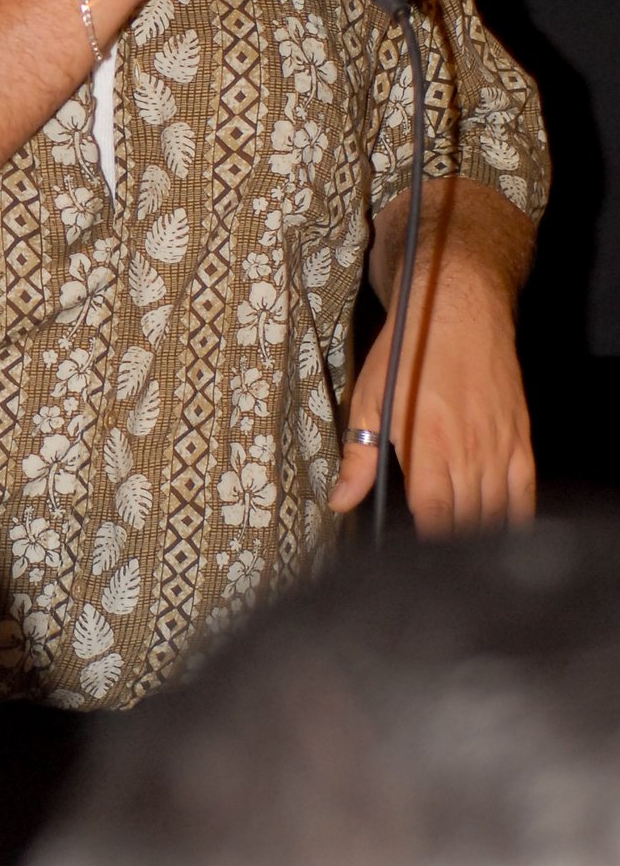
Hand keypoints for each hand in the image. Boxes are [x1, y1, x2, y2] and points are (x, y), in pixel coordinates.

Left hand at [330, 182, 536, 531]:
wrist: (457, 308)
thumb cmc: (407, 350)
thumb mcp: (369, 399)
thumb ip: (360, 457)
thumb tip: (340, 501)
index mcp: (427, 444)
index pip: (433, 516)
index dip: (426, 544)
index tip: (412, 558)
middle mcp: (468, 450)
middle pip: (465, 521)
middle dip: (449, 544)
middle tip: (433, 556)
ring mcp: (498, 445)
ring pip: (494, 512)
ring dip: (477, 535)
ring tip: (458, 549)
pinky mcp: (519, 438)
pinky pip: (524, 492)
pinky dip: (514, 517)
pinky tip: (500, 532)